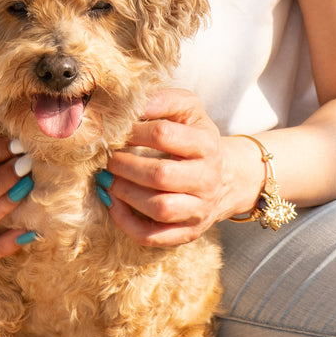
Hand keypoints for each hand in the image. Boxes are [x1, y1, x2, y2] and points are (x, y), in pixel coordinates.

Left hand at [105, 88, 247, 247]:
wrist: (226, 176)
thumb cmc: (195, 138)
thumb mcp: (189, 110)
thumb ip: (164, 100)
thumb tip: (134, 104)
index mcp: (206, 144)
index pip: (164, 134)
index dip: (134, 131)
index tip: (117, 130)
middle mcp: (207, 179)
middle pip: (161, 175)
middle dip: (126, 166)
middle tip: (108, 158)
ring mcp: (199, 209)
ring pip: (159, 208)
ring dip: (126, 193)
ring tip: (109, 180)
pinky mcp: (188, 232)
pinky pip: (154, 236)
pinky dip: (127, 223)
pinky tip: (114, 204)